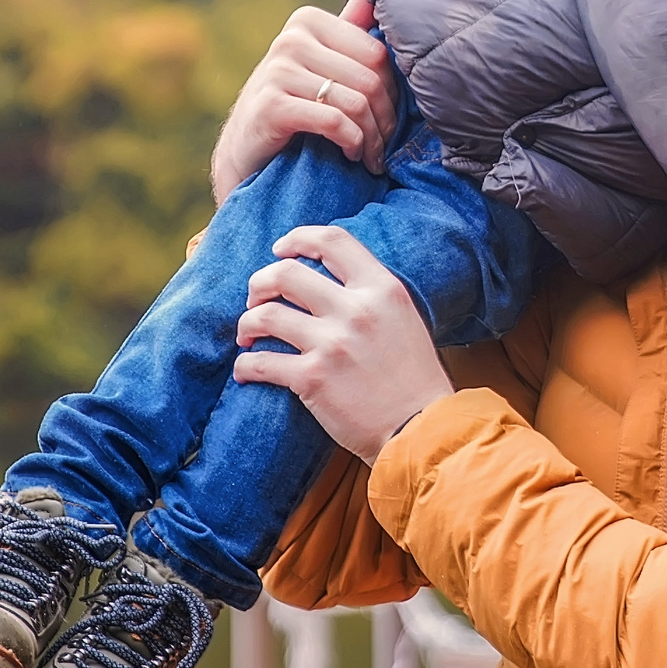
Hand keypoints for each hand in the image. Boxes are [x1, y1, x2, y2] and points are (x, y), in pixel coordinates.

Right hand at [211, 0, 400, 201]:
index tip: (390, 117)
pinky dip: (353, 144)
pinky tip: (352, 155)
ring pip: (355, 104)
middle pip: (369, 80)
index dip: (393, 91)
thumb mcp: (321, 64)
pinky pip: (334, 122)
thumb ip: (350, 35)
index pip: (377, 54)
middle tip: (385, 146)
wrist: (245, 147)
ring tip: (372, 156)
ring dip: (372, 139)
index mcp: (308, 21)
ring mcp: (278, 71)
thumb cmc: (295, 104)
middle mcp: (291, 40)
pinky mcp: (271, 106)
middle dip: (385, 120)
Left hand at [234, 225, 449, 462]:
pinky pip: (259, 362)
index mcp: (382, 289)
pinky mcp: (312, 378)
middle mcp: (356, 310)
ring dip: (247, 324)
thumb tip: (329, 280)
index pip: (332, 241)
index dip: (298, 238)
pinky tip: (247, 371)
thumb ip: (371, 295)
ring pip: (264, 315)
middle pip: (286, 273)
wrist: (421, 429)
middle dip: (259, 283)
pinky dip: (245, 366)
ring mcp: (332, 343)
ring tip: (248, 337)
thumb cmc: (414, 379)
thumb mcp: (403, 319)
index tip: (280, 249)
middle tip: (256, 299)